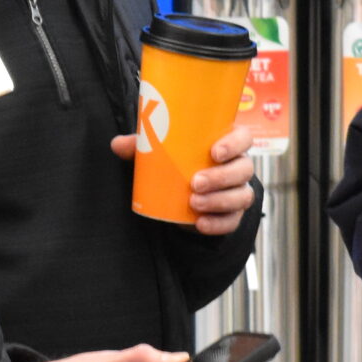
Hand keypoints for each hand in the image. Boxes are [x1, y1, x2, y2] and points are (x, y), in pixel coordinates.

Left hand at [111, 128, 257, 234]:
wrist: (183, 196)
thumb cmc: (178, 164)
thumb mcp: (160, 153)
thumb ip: (141, 146)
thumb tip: (117, 144)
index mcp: (227, 144)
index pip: (244, 138)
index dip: (234, 144)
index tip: (214, 152)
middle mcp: (238, 166)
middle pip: (243, 169)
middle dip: (221, 177)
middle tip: (195, 183)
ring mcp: (238, 191)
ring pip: (241, 196)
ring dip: (219, 200)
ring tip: (193, 203)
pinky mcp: (232, 214)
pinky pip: (233, 220)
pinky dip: (218, 224)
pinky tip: (201, 223)